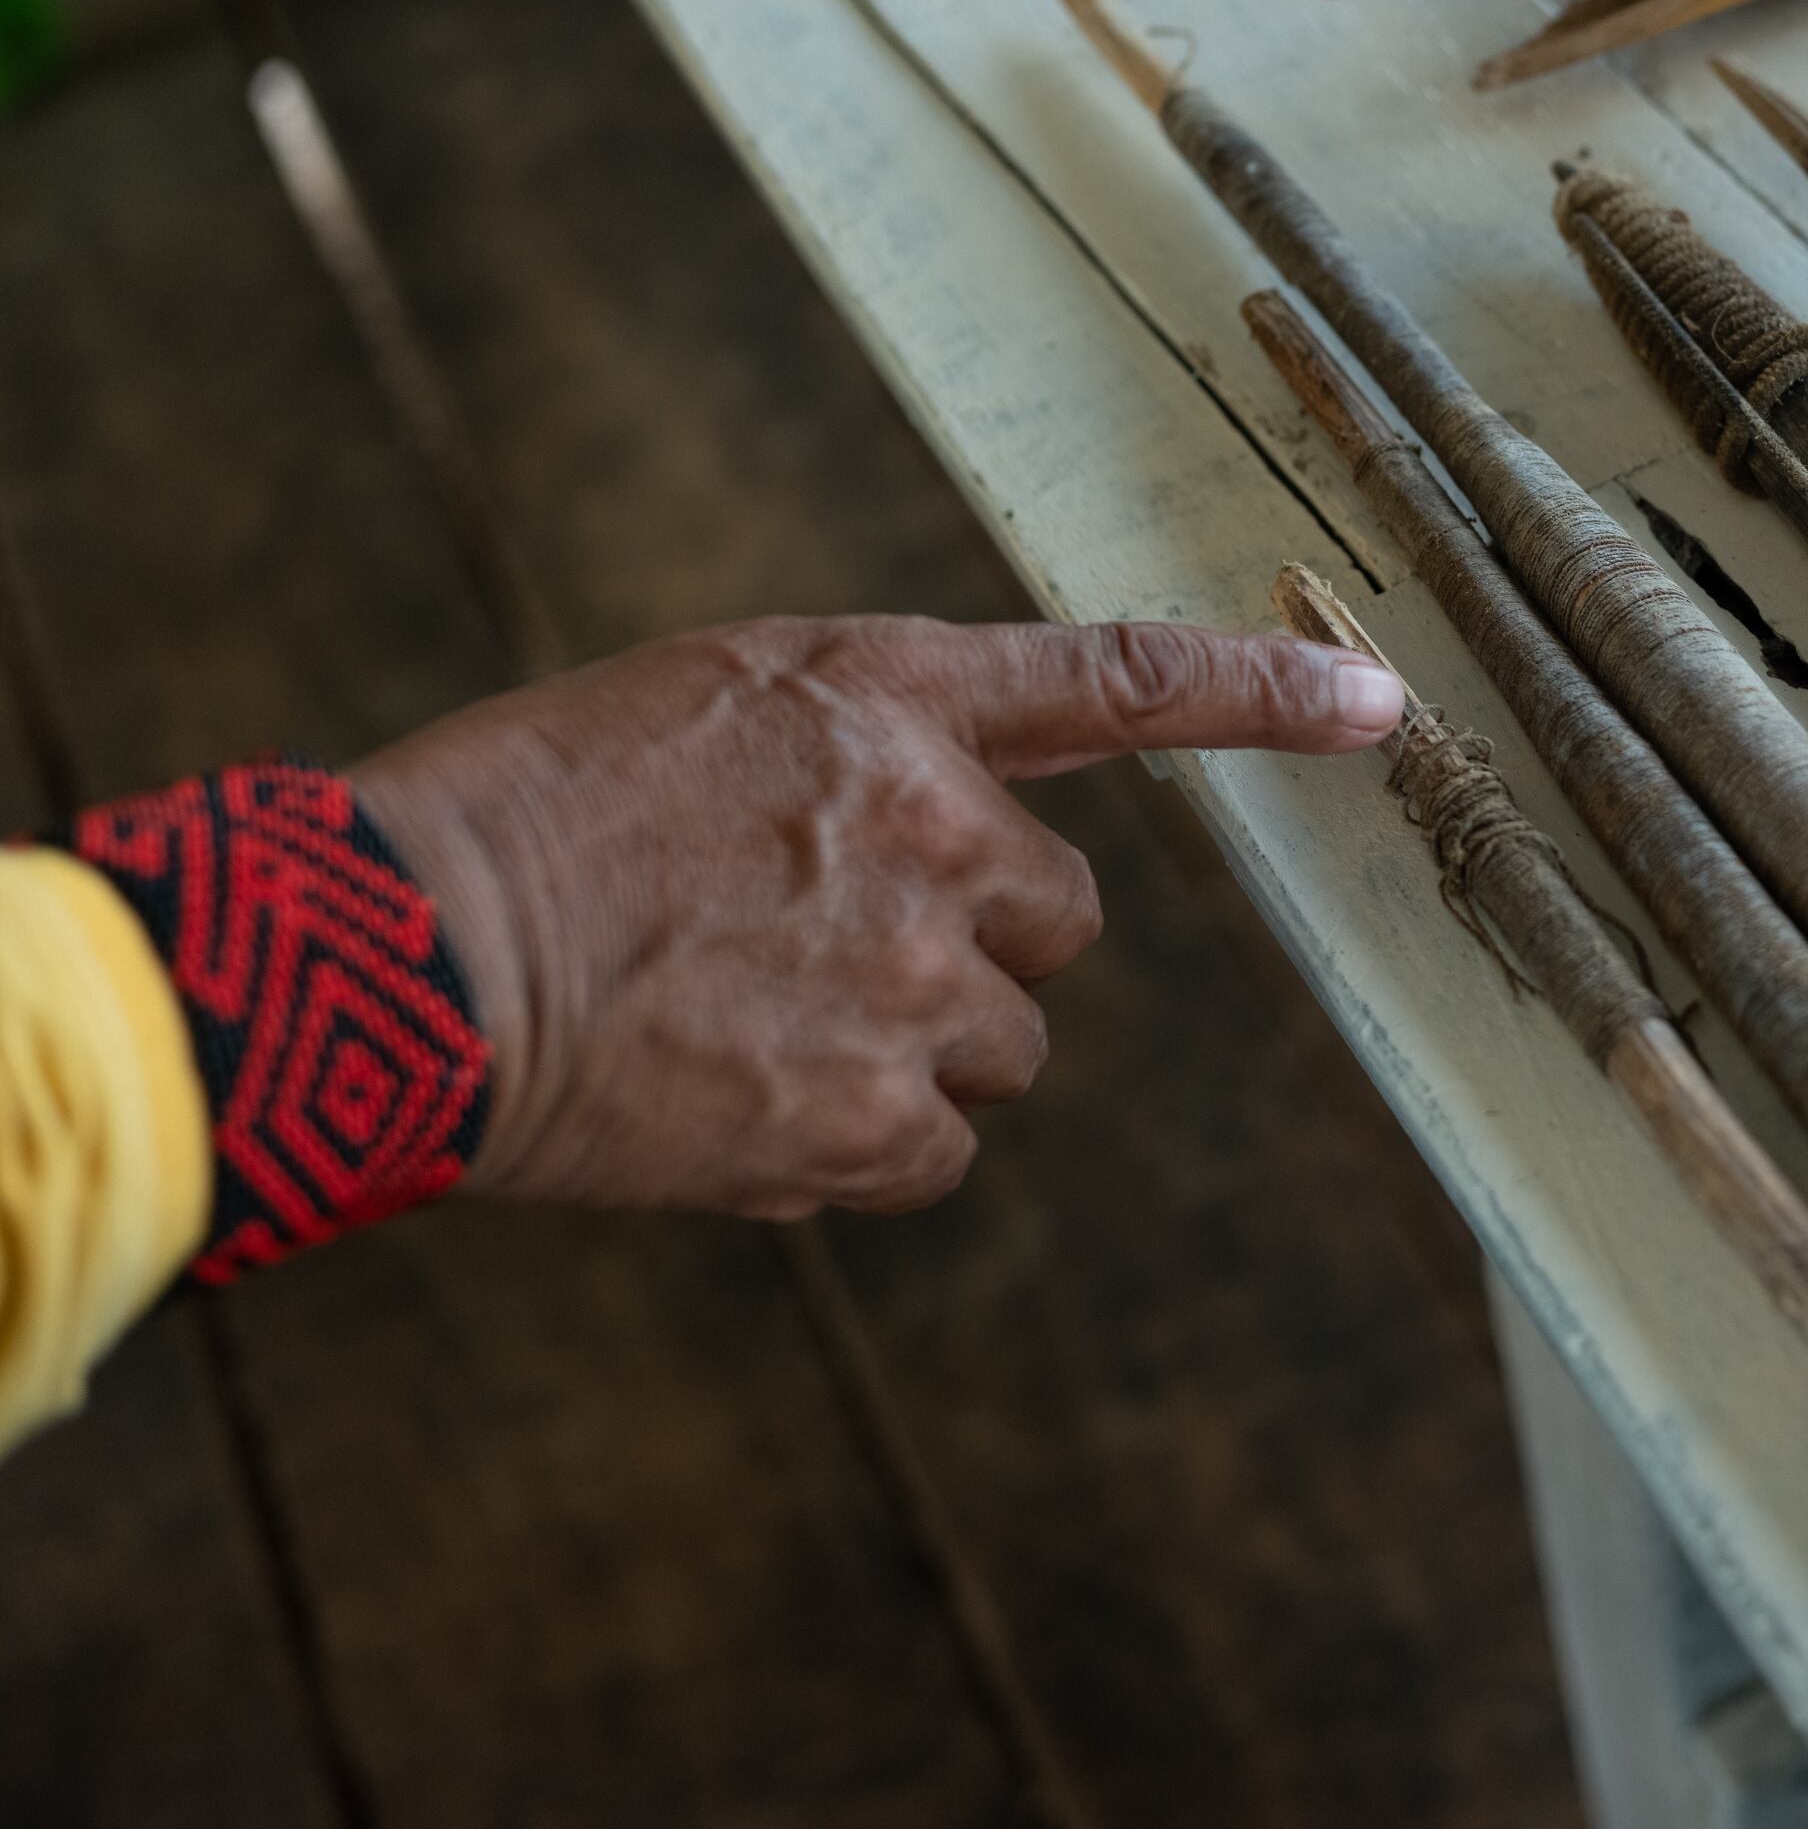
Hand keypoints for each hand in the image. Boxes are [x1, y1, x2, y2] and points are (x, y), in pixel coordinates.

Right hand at [349, 615, 1401, 1219]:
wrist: (405, 953)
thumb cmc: (532, 818)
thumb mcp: (713, 714)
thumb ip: (870, 758)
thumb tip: (961, 856)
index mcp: (886, 697)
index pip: (1116, 680)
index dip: (1261, 693)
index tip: (1380, 702)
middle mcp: (934, 827)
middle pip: (1057, 922)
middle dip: (969, 942)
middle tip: (820, 946)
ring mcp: (914, 977)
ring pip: (998, 1045)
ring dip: (911, 1049)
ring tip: (753, 1024)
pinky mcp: (875, 1117)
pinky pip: (937, 1147)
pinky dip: (861, 1145)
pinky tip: (740, 1100)